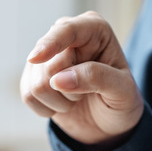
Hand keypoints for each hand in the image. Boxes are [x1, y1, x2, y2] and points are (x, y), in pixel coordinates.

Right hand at [21, 11, 142, 144]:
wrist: (108, 121)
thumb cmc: (121, 101)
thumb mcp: (123, 91)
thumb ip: (97, 78)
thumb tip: (58, 79)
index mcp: (94, 29)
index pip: (67, 30)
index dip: (51, 43)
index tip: (35, 59)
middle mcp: (66, 37)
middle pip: (49, 64)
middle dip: (69, 88)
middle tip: (88, 92)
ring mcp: (46, 56)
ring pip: (37, 84)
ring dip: (60, 101)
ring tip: (77, 98)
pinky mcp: (32, 75)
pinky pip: (28, 95)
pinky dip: (47, 108)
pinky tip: (62, 104)